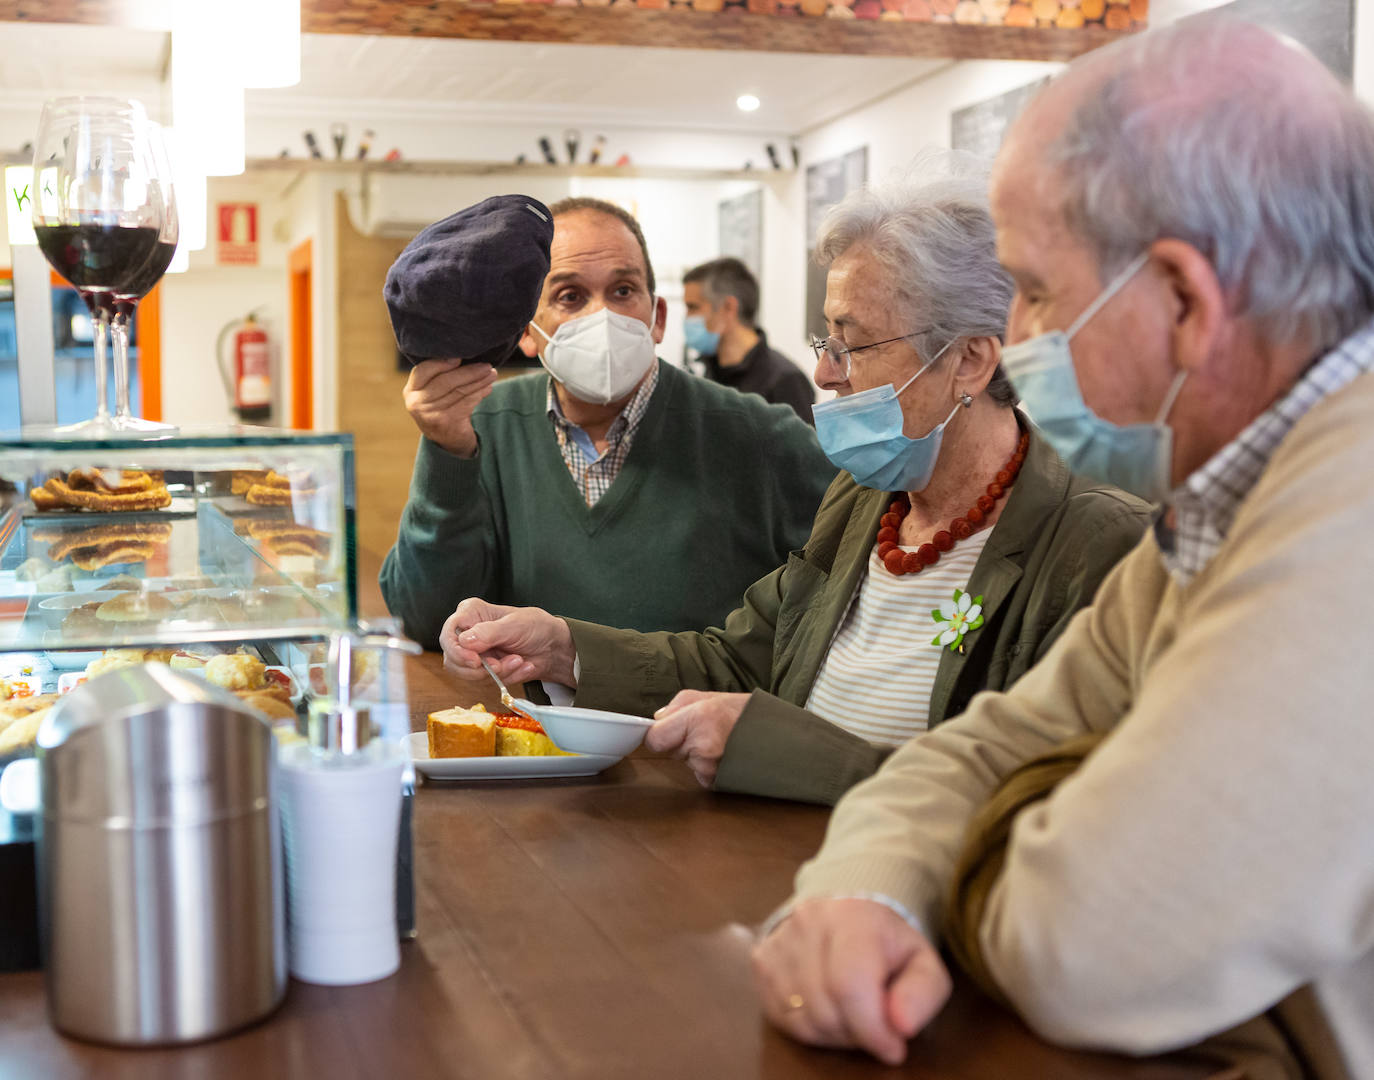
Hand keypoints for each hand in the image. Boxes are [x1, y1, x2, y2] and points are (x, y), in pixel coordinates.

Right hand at [402, 359, 497, 457]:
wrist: (447, 440)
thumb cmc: (443, 407)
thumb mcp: (433, 392)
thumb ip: (440, 375)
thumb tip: (465, 354)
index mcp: (411, 391)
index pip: (423, 370)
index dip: (441, 362)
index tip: (460, 356)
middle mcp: (416, 403)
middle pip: (445, 381)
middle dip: (469, 371)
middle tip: (486, 365)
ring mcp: (430, 415)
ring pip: (459, 391)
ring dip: (479, 381)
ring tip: (492, 374)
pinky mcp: (446, 423)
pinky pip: (466, 403)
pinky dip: (480, 393)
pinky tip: (488, 388)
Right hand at [441, 598, 576, 687]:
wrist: (552, 647)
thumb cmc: (535, 627)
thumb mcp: (515, 625)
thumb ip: (489, 632)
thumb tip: (464, 641)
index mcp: (471, 613)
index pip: (449, 633)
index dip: (457, 650)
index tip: (475, 660)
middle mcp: (467, 633)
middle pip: (453, 659)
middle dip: (479, 668)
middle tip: (500, 665)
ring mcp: (474, 653)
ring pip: (469, 674)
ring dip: (498, 672)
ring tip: (518, 660)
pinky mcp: (483, 669)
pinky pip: (486, 682)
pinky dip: (506, 676)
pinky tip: (521, 666)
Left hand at [645, 690, 750, 786]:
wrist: (779, 735)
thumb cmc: (746, 713)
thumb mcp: (710, 697)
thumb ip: (677, 705)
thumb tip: (658, 719)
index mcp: (699, 718)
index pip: (655, 738)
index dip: (658, 734)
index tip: (666, 730)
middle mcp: (704, 745)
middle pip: (669, 751)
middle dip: (681, 742)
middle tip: (705, 731)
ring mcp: (712, 767)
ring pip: (686, 763)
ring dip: (696, 756)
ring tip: (720, 741)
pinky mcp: (718, 782)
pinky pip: (700, 775)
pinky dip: (708, 768)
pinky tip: (724, 755)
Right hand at [751, 898, 951, 1065]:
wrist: (848, 909)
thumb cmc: (887, 943)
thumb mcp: (923, 963)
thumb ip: (922, 994)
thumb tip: (901, 1027)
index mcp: (852, 918)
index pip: (850, 986)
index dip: (872, 1029)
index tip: (893, 1048)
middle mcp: (807, 923)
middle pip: (825, 1008)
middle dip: (856, 1034)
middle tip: (875, 1028)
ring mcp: (778, 940)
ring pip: (801, 1017)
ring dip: (833, 1034)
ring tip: (853, 1017)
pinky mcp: (761, 959)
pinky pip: (780, 1017)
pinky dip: (808, 1028)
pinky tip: (828, 1012)